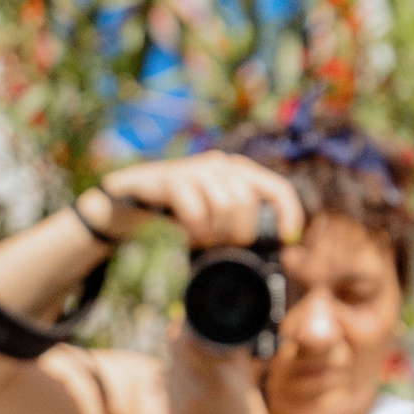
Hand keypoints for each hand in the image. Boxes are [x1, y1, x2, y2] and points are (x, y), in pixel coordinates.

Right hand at [96, 154, 305, 254]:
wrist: (126, 201)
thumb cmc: (175, 214)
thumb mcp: (211, 221)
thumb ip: (236, 228)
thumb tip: (268, 249)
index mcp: (237, 172)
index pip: (277, 188)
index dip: (288, 214)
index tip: (287, 240)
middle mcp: (220, 165)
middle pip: (248, 203)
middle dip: (236, 232)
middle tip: (218, 243)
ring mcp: (196, 169)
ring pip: (226, 206)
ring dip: (213, 233)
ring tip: (199, 239)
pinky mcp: (172, 179)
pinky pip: (197, 210)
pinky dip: (194, 230)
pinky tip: (185, 234)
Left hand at [162, 327, 282, 413]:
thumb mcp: (247, 389)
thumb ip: (228, 359)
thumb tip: (213, 331)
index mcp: (219, 376)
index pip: (189, 334)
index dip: (192, 323)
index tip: (199, 320)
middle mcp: (194, 388)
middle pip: (174, 345)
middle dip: (184, 338)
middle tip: (197, 337)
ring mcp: (179, 405)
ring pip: (170, 366)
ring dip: (180, 360)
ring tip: (200, 366)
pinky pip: (170, 390)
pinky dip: (179, 383)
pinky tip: (195, 389)